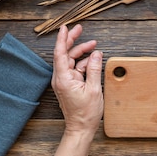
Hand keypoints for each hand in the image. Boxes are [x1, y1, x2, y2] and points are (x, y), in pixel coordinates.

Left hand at [52, 24, 103, 155]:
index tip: (65, 27)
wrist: (81, 128)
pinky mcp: (68, 84)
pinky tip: (92, 60)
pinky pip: (75, 68)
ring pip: (71, 60)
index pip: (60, 53)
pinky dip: (83, 62)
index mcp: (64, 79)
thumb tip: (96, 53)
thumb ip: (94, 69)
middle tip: (79, 28)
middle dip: (72, 40)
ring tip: (93, 45)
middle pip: (64, 54)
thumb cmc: (86, 113)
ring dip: (81, 52)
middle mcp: (61, 78)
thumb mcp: (94, 89)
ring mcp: (64, 81)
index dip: (62, 39)